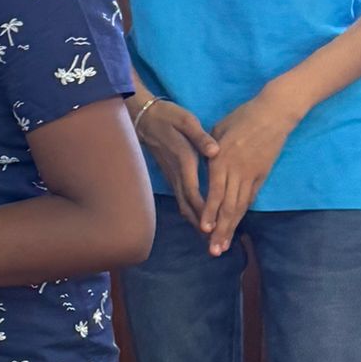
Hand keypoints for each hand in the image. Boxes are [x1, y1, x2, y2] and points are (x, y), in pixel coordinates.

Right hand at [136, 97, 219, 229]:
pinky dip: (191, 213)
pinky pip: (182, 200)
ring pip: (184, 205)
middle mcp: (177, 173)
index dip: (203, 210)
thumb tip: (215, 151)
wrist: (144, 118)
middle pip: (189, 205)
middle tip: (214, 244)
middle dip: (202, 225)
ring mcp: (172, 177)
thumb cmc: (168, 117)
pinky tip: (199, 222)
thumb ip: (200, 137)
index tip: (213, 226)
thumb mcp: (186, 120)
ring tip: (209, 240)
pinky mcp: (171, 177)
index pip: (194, 191)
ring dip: (196, 222)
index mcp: (184, 160)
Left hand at [199, 89, 300, 254]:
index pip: (215, 192)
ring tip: (224, 246)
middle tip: (214, 250)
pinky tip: (236, 226)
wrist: (274, 113)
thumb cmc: (242, 117)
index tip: (204, 229)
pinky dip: (242, 213)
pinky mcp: (262, 175)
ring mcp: (251, 175)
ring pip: (240, 207)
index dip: (210, 212)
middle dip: (220, 230)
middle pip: (228, 206)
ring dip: (232, 228)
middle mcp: (236, 171)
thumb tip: (201, 166)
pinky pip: (250, 198)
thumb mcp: (218, 129)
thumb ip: (207, 150)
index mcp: (222, 160)